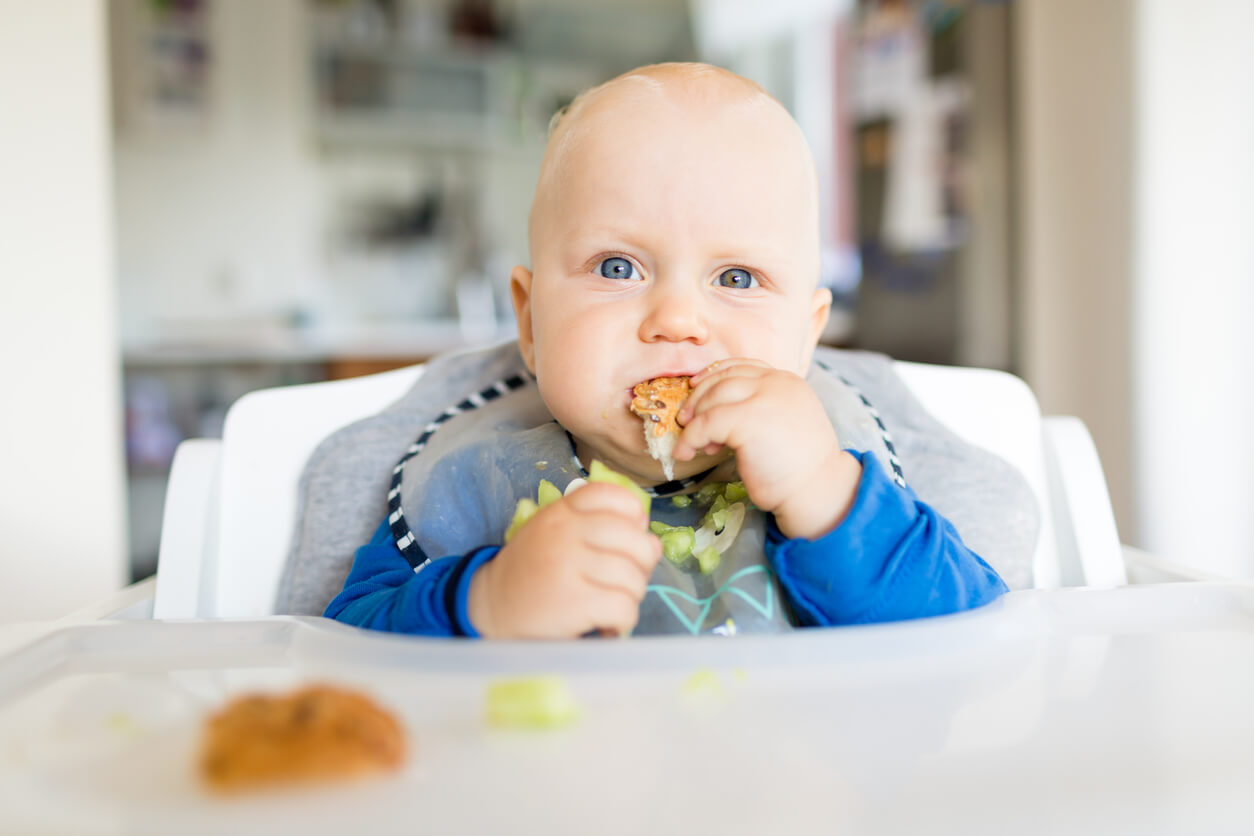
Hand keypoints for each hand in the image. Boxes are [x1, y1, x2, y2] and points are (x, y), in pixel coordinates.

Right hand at [468, 483, 662, 638]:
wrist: (492, 606)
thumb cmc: (532, 570)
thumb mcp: (553, 531)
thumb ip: (590, 522)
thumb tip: (644, 530)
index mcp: (563, 512)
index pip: (614, 496)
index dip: (634, 517)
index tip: (627, 537)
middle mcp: (567, 533)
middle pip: (637, 540)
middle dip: (643, 564)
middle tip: (627, 579)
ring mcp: (570, 566)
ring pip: (634, 577)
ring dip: (631, 596)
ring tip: (613, 603)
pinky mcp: (574, 602)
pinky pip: (624, 607)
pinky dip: (622, 621)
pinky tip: (608, 625)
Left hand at [674, 358, 862, 539]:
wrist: (816, 490)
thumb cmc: (799, 466)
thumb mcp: (783, 422)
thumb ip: (759, 407)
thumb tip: (713, 410)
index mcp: (786, 381)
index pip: (742, 366)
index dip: (713, 376)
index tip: (696, 389)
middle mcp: (775, 383)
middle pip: (723, 379)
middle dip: (699, 398)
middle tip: (686, 420)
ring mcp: (763, 399)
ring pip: (712, 398)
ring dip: (695, 420)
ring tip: (693, 443)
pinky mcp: (747, 420)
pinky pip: (706, 424)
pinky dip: (690, 438)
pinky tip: (686, 452)